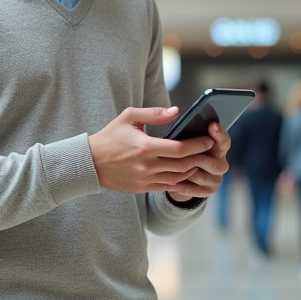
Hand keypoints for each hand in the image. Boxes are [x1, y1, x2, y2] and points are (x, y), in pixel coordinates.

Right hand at [88, 107, 226, 195]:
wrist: (90, 163)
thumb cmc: (110, 137)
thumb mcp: (129, 117)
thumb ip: (154, 114)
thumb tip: (177, 111)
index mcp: (145, 147)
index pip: (179, 148)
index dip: (197, 145)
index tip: (208, 140)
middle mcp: (146, 165)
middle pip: (183, 165)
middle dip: (199, 157)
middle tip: (210, 151)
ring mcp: (145, 179)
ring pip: (177, 178)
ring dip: (191, 170)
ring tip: (200, 161)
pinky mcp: (142, 188)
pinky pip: (167, 186)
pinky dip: (180, 180)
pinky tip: (187, 173)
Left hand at [167, 120, 230, 201]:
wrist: (181, 176)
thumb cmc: (182, 152)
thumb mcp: (183, 138)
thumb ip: (184, 130)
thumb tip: (174, 112)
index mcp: (217, 148)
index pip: (224, 141)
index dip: (219, 134)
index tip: (212, 126)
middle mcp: (220, 163)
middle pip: (213, 162)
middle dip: (195, 158)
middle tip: (180, 154)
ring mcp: (215, 179)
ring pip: (200, 176)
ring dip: (186, 172)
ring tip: (170, 167)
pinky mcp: (207, 192)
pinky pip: (193, 190)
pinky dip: (180, 185)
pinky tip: (169, 180)